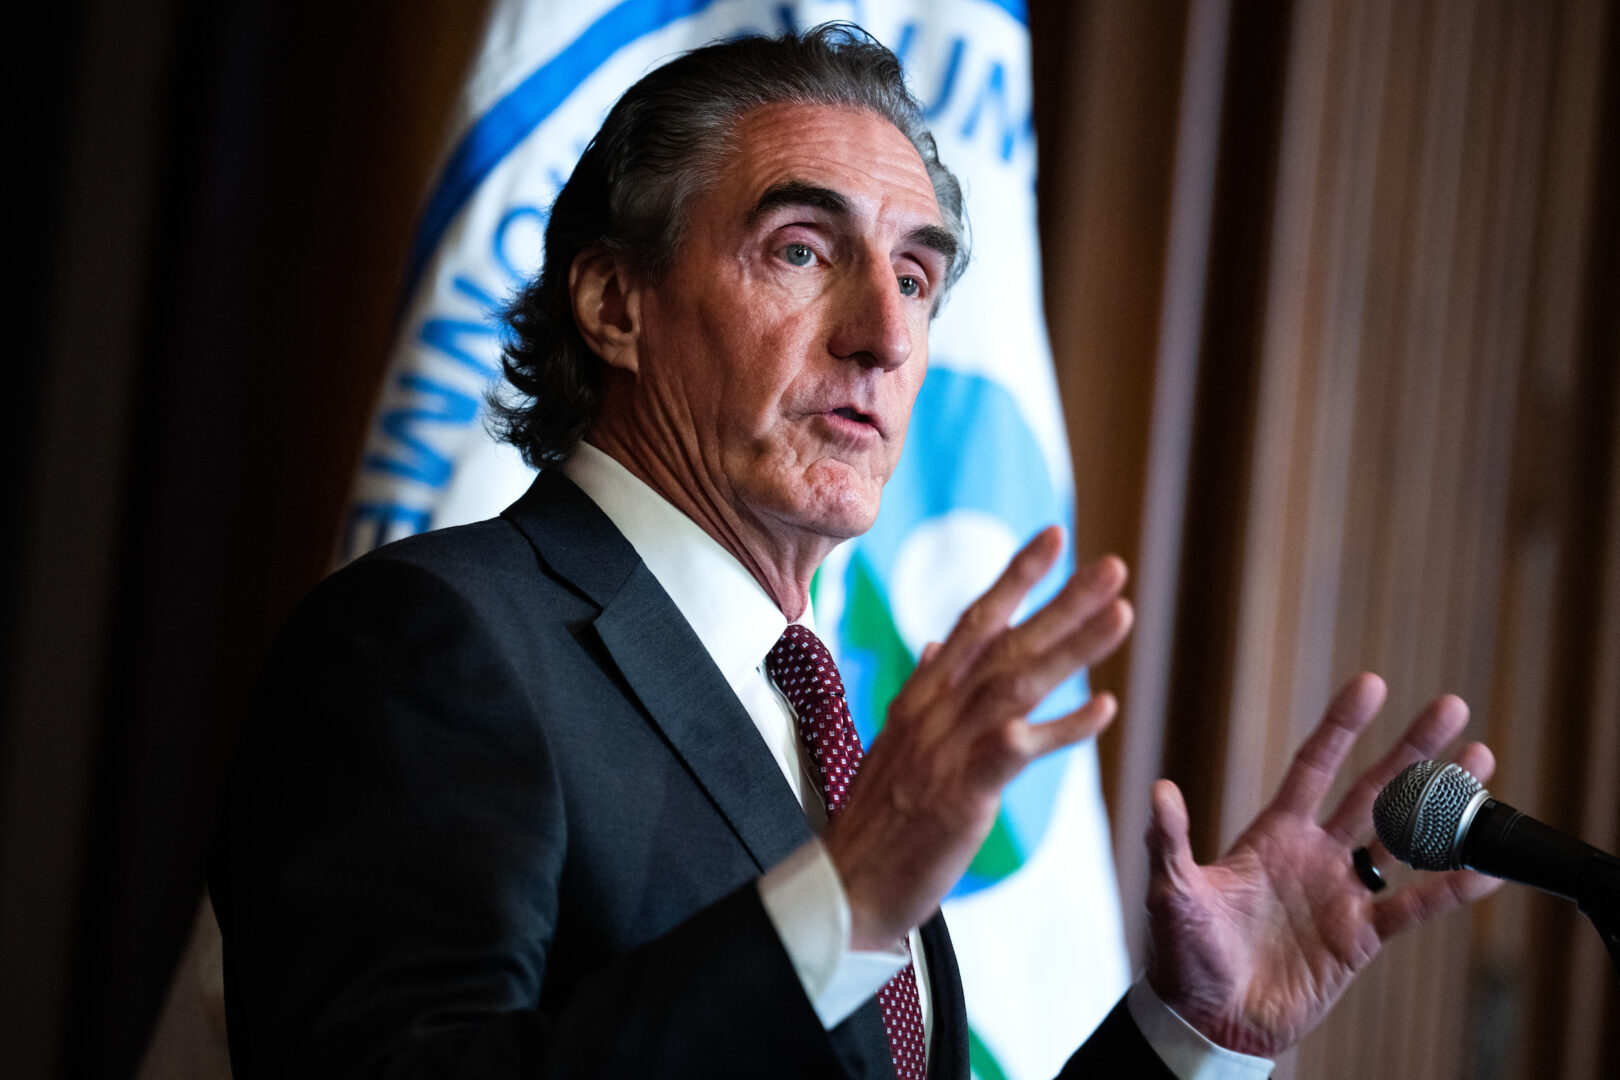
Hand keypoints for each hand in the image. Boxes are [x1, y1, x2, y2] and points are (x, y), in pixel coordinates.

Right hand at [823, 527, 1133, 949]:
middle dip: (1060, 600)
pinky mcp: (961, 792)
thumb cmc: (876, 821)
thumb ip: (922, 690)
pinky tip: (1103, 707)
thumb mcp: (894, 743)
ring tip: (1122, 614)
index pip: (974, 621)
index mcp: (921, 697)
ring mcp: (946, 748)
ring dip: (1073, 647)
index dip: (1016, 577)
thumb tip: (938, 644)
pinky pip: (1017, 748)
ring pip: (1016, 683)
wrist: (845, 885)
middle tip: (1112, 566)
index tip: (1055, 538)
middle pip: (1005, 642)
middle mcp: (933, 711)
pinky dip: (1061, 727)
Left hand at [1143, 674, 1502, 1055]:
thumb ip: (1169, 841)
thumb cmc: (1183, 953)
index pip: (1314, 767)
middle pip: (1373, 791)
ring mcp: (1342, 894)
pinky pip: (1413, 907)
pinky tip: (1486, 867)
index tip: (1371, 684)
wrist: (1208, 1017)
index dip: (1342, 727)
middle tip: (1452, 707)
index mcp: (1273, 834)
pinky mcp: (1360, 938)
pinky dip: (1450, 889)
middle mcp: (1315, 855)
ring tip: (1482, 765)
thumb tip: (1159, 790)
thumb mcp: (1171, 892)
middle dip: (1411, 750)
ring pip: (1404, 839)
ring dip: (1442, 805)